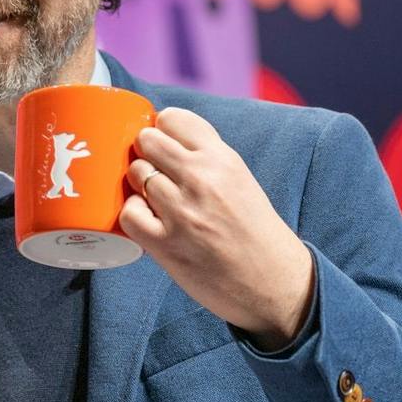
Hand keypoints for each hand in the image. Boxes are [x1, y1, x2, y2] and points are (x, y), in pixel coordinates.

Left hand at [119, 107, 315, 349]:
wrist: (273, 283)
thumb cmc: (253, 231)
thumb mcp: (239, 180)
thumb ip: (206, 158)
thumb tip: (161, 136)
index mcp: (223, 159)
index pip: (173, 119)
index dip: (160, 130)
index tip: (163, 144)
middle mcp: (202, 179)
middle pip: (146, 141)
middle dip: (144, 153)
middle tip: (154, 172)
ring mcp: (182, 211)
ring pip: (135, 173)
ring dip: (138, 185)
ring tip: (155, 200)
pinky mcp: (166, 243)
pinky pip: (128, 213)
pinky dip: (133, 215)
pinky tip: (148, 221)